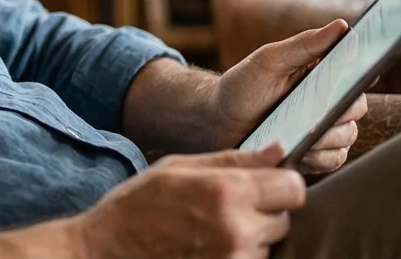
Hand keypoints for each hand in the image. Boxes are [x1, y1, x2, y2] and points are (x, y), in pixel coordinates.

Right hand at [70, 146, 305, 258]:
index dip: (280, 183)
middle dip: (263, 210)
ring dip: (250, 236)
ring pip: (268, 244)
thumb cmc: (137, 204)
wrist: (107, 252)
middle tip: (226, 206)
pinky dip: (237, 254)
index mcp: (226, 192)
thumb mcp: (179, 167)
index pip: (293, 187)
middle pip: (283, 218)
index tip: (264, 183)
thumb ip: (234, 160)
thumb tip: (279, 151)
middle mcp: (237, 230)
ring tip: (210, 228)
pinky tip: (207, 246)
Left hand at [212, 20, 368, 173]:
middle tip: (319, 112)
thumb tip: (342, 26)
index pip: (358, 72)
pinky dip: (320, 157)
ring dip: (327, 136)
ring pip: (347, 136)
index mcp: (322, 74)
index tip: (366, 73)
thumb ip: (304, 45)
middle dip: (340, 110)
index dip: (366, 73)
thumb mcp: (269, 61)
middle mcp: (329, 101)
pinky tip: (301, 150)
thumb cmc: (242, 85)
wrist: (217, 121)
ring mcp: (324, 129)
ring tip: (303, 133)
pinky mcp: (315, 155)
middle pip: (356, 107)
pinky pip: (334, 159)